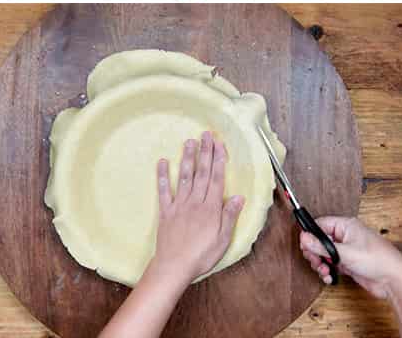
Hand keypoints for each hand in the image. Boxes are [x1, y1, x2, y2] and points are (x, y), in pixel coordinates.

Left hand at [146, 132, 244, 288]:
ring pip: (185, 177)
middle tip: (206, 134)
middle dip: (205, 152)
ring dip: (187, 158)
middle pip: (202, 172)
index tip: (219, 144)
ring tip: (189, 141)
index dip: (218, 159)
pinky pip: (164, 191)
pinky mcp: (166, 212)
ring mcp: (179, 205)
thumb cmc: (201, 256)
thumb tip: (239, 196)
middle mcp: (195, 202)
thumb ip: (230, 216)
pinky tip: (162, 162)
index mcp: (211, 208)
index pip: (216, 178)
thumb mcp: (223, 240)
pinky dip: (162, 176)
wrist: (173, 268)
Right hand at [300, 215, 401, 298]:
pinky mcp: (348, 263)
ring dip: (321, 264)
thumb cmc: (376, 259)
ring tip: (324, 271)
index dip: (310, 235)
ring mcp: (347, 250)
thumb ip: (322, 246)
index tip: (305, 247)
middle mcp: (346, 236)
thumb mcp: (345, 253)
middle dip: (315, 253)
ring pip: (325, 254)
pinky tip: (330, 277)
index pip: (321, 224)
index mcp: (346, 226)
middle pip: (320, 240)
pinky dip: (328, 271)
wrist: (391, 278)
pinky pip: (331, 265)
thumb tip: (304, 237)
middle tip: (316, 261)